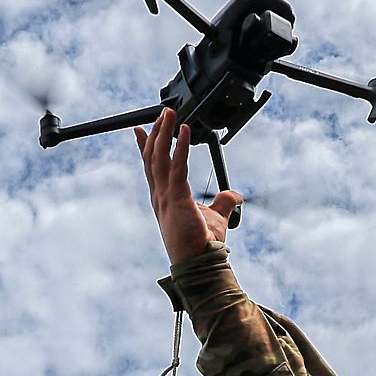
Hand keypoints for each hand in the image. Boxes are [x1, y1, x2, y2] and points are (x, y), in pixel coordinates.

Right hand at [134, 108, 241, 264]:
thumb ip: (223, 203)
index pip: (151, 167)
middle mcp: (160, 195)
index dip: (145, 146)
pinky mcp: (177, 198)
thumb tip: (235, 195)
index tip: (141, 129)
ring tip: (169, 113)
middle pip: (152, 157)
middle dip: (156, 132)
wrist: (199, 263)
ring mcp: (165, 197)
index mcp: (163, 198)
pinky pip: (177, 167)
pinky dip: (180, 147)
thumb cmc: (202, 244)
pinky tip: (184, 131)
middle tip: (161, 113)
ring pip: (159, 157)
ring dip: (164, 132)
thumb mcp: (215, 218)